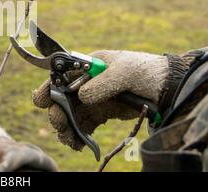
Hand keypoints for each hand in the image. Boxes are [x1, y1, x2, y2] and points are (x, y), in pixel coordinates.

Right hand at [32, 50, 170, 150]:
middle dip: (57, 112)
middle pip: (62, 98)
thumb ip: (102, 83)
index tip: (41, 101)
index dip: (48, 88)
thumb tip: (82, 96)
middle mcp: (85, 82)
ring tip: (70, 140)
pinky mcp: (101, 113)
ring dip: (66, 128)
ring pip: (70, 114)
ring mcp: (93, 99)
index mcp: (87, 66)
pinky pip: (84, 125)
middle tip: (61, 125)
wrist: (168, 87)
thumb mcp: (125, 71)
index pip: (60, 76)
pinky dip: (78, 136)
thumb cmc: (147, 71)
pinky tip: (79, 144)